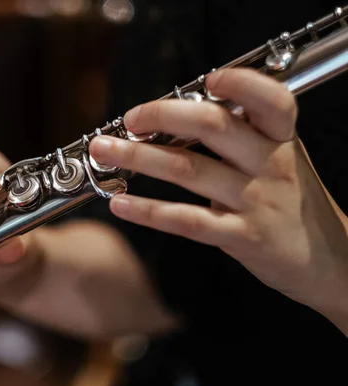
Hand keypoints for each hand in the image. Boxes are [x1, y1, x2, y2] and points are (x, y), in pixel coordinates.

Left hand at [89, 68, 347, 331]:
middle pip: (213, 125)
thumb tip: (176, 117)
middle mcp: (271, 164)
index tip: (205, 79)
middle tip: (129, 119)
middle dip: (163, 115)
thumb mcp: (278, 160)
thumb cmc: (292, 203)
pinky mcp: (241, 237)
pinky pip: (186, 220)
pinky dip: (148, 211)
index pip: (271, 99)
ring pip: (189, 169)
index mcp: (281, 139)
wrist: (328, 261)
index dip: (241, 83)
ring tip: (104, 150)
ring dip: (139, 157)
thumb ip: (240, 138)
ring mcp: (256, 201)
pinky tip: (119, 203)